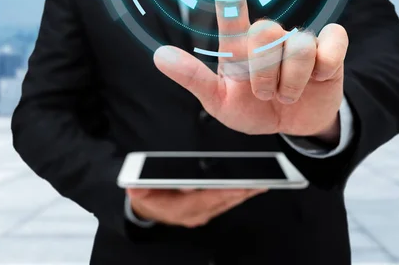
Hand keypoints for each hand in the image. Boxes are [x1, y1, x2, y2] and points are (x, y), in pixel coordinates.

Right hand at [126, 188, 266, 227]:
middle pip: (221, 203)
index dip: (222, 193)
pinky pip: (225, 204)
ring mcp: (201, 214)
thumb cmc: (146, 197)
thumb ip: (140, 189)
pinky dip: (238, 196)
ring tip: (260, 184)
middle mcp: (194, 214)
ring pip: (227, 204)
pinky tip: (249, 188)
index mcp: (178, 210)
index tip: (239, 187)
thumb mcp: (139, 191)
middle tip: (259, 183)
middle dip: (241, 193)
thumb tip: (138, 188)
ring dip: (244, 195)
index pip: (204, 201)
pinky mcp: (206, 211)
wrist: (147, 209)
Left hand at [154, 0, 347, 142]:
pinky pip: (334, 40)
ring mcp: (301, 42)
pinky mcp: (330, 51)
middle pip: (266, 32)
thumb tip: (159, 56)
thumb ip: (193, 78)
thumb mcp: (220, 101)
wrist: (292, 126)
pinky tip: (319, 76)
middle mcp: (271, 38)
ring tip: (286, 97)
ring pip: (299, 46)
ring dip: (291, 83)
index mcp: (240, 48)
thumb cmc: (253, 109)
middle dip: (264, 74)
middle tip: (264, 95)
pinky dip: (326, 63)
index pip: (233, 15)